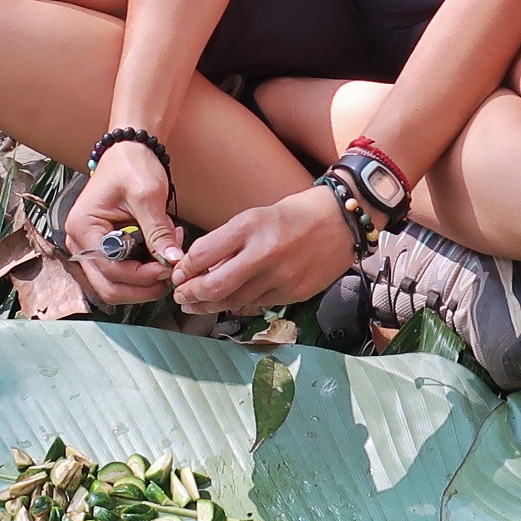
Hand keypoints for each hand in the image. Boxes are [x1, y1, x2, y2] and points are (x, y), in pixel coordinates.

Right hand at [66, 140, 186, 306]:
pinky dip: (142, 271)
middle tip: (170, 275)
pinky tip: (159, 253)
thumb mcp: (148, 196)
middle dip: (143, 287)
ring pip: (115, 285)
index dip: (144, 275)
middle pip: (109, 286)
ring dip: (144, 281)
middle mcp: (79, 243)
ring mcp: (90, 248)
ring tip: (167, 257)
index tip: (169, 266)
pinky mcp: (103, 250)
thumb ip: (159, 231)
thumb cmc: (132, 166)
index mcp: (83, 228)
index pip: (113, 269)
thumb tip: (172, 260)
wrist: (129, 151)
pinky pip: (121, 273)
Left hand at [171, 187, 357, 316]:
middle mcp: (265, 253)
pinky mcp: (294, 293)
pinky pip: (258, 304)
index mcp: (251, 226)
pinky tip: (230, 301)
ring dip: (210, 305)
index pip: (204, 253)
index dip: (184, 268)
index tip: (179, 273)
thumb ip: (228, 241)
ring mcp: (281, 277)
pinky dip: (240, 304)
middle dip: (191, 295)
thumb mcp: (256, 216)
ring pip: (234, 302)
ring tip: (197, 304)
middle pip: (215, 286)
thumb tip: (197, 266)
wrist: (341, 222)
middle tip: (181, 296)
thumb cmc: (295, 215)